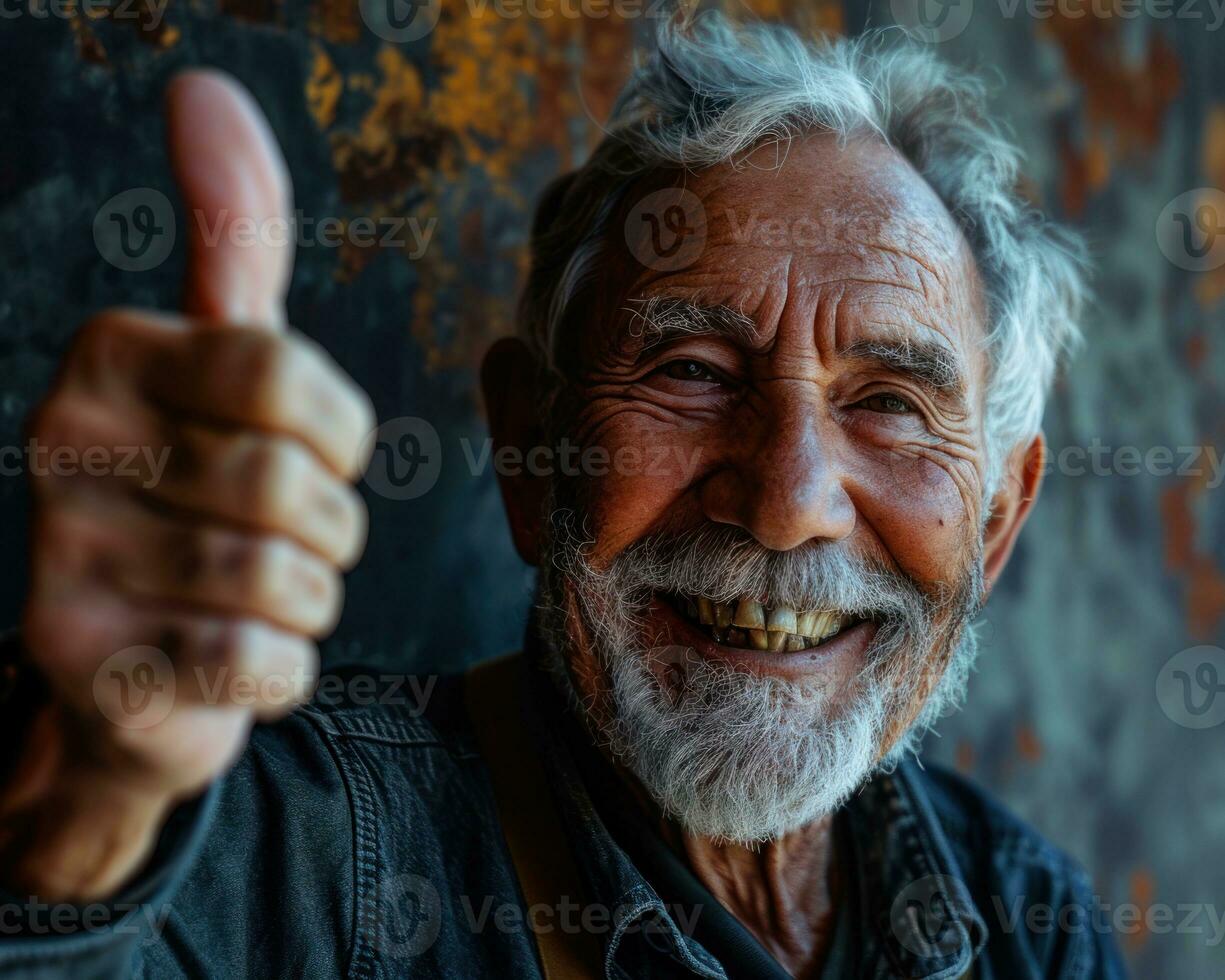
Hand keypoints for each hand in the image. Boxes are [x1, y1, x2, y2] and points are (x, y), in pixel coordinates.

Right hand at [1, 70, 373, 900]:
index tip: (312, 455)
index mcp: (111, 353)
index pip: (282, 373)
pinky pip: (253, 659)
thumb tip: (204, 85)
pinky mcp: (82, 659)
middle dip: (327, 527)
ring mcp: (61, 555)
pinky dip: (278, 665)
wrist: (144, 657)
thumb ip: (232, 236)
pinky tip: (233, 653)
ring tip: (260, 595)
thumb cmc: (209, 490)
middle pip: (290, 482)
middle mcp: (63, 441)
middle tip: (284, 539)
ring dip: (308, 596)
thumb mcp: (229, 360)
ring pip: (282, 576)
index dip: (336, 434)